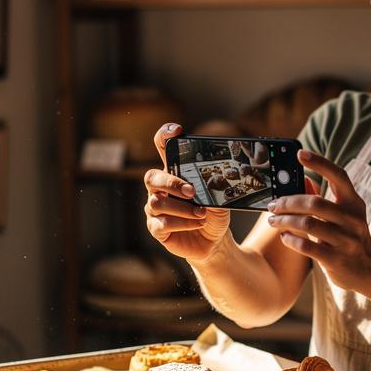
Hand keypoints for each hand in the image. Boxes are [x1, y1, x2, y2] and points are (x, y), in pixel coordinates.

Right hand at [145, 123, 230, 260]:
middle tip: (192, 192)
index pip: (162, 148)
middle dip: (171, 183)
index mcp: (174, 173)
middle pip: (151, 177)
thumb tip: (209, 182)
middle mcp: (160, 189)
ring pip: (157, 203)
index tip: (176, 130)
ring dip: (183, 209)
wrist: (215, 240)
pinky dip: (182, 224)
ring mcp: (155, 209)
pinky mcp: (156, 229)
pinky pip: (161, 224)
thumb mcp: (219, 197)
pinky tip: (196, 224)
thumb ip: (212, 186)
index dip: (164, 136)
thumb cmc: (214, 213)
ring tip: (202, 214)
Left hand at [267, 150, 370, 294]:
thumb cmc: (348, 237)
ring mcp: (346, 240)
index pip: (338, 176)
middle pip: (314, 203)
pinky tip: (284, 237)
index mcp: (354, 203)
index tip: (300, 154)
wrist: (370, 270)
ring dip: (284, 221)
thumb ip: (322, 199)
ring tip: (273, 221)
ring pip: (307, 224)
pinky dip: (290, 239)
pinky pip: (306, 246)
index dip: (320, 163)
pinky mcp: (336, 259)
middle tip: (273, 205)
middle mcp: (352, 219)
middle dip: (288, 202)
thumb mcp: (342, 215)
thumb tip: (300, 179)